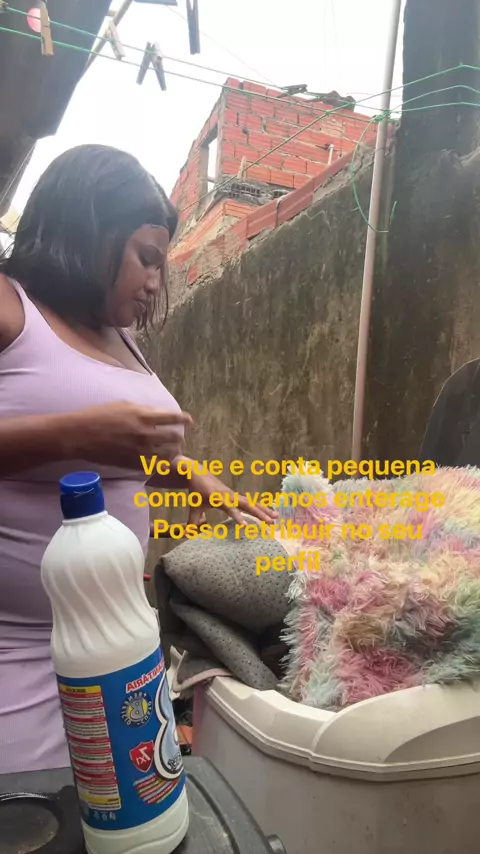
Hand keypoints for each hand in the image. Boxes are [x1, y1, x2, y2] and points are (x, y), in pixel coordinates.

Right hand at [63, 402, 191, 468]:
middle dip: (179, 438)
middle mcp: (145, 434)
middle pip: (174, 438)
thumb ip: (144, 410)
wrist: (80, 435)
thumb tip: (158, 414)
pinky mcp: (133, 464)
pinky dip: (161, 463)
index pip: (172, 418)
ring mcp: (139, 451)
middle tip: (179, 439)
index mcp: (143, 416)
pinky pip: (155, 466)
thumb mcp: (124, 405)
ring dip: (174, 452)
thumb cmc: (99, 416)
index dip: (184, 420)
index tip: (189, 421)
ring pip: (168, 455)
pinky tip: (161, 461)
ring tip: (173, 451)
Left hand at [185, 469, 277, 526]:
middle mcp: (230, 496)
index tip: (246, 527)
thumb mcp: (194, 507)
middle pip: (248, 505)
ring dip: (264, 510)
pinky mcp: (237, 496)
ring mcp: (235, 495)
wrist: (199, 473)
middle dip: (259, 514)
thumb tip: (189, 535)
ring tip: (276, 519)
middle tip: (271, 524)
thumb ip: (193, 521)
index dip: (238, 518)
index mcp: (220, 498)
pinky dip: (261, 507)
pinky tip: (270, 513)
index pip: (231, 509)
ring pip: (252, 503)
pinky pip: (251, 502)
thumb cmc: (197, 491)